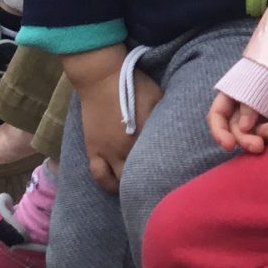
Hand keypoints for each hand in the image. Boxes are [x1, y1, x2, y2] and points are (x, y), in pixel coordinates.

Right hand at [81, 70, 160, 193]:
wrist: (101, 78)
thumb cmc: (134, 85)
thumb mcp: (158, 98)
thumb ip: (164, 119)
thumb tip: (174, 133)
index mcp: (144, 139)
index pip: (157, 165)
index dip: (164, 174)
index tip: (170, 179)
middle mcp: (125, 151)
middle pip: (137, 178)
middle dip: (145, 185)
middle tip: (153, 188)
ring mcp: (107, 152)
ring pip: (115, 182)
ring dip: (124, 188)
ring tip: (131, 190)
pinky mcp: (92, 149)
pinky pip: (98, 174)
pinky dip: (105, 182)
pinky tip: (112, 182)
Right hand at [207, 93, 267, 154]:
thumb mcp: (254, 85)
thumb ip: (248, 107)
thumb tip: (244, 128)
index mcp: (229, 98)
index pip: (217, 118)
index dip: (220, 133)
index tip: (229, 146)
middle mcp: (240, 112)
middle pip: (237, 132)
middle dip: (246, 141)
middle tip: (258, 146)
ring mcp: (257, 119)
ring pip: (254, 135)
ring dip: (262, 136)